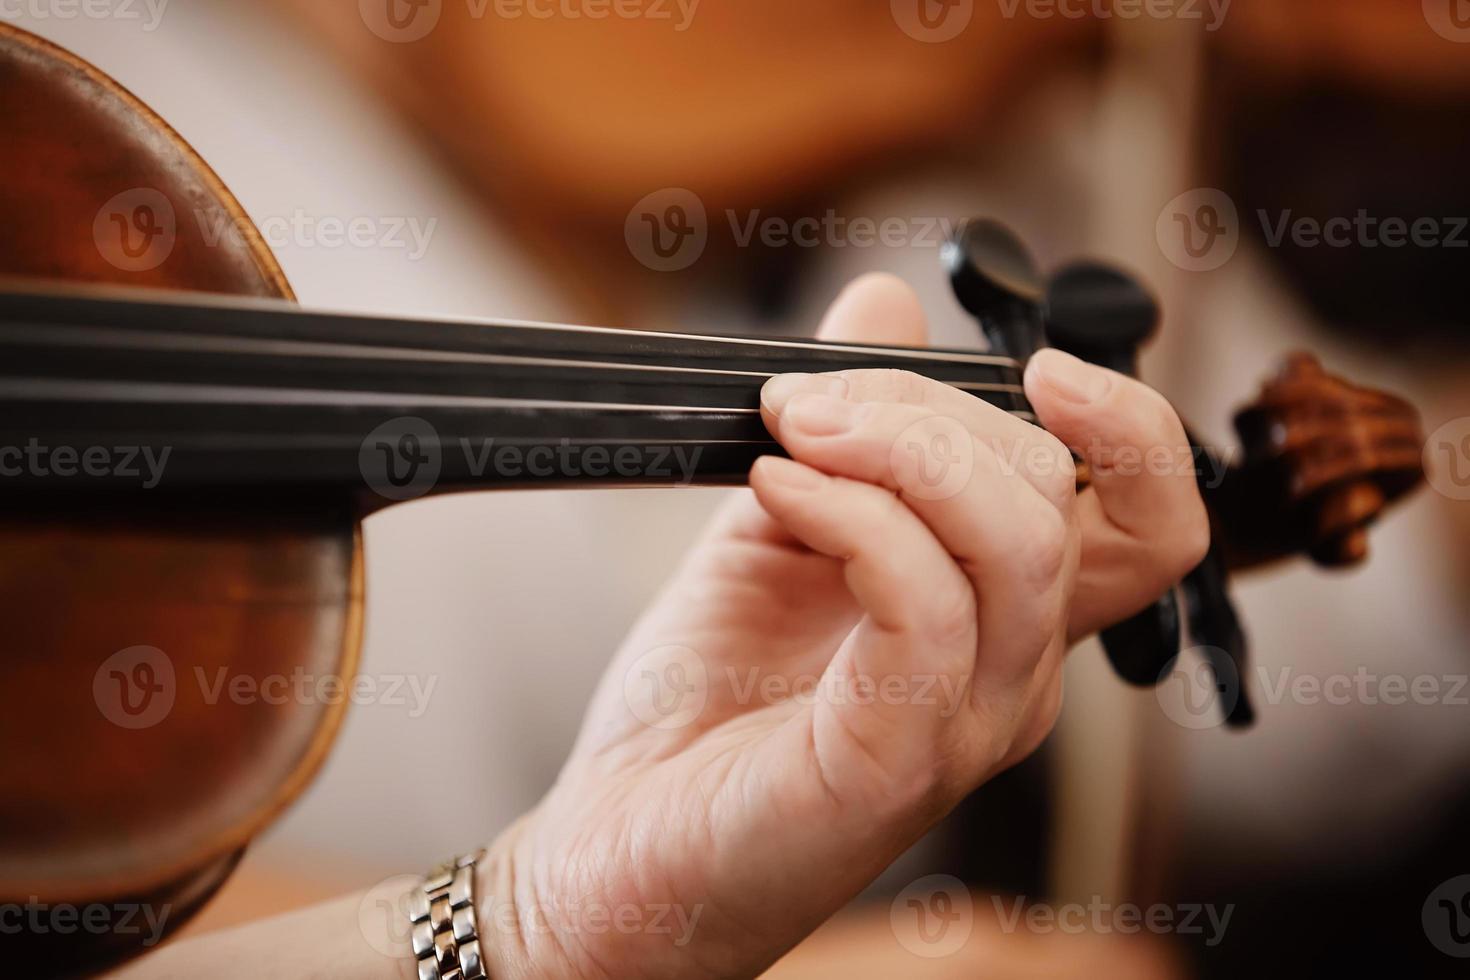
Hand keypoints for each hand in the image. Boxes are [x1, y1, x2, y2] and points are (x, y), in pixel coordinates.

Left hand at [478, 275, 1203, 978]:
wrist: (616, 845)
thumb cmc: (704, 706)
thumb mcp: (776, 529)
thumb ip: (844, 430)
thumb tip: (886, 297)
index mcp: (998, 618)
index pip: (1146, 519)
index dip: (1132, 425)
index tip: (1036, 363)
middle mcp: (1008, 674)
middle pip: (1057, 496)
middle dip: (927, 407)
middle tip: (806, 400)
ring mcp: (962, 724)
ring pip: (1016, 542)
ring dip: (895, 448)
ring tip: (788, 430)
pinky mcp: (893, 762)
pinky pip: (923, 603)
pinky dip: (851, 515)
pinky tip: (777, 492)